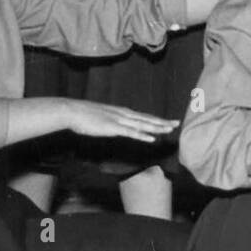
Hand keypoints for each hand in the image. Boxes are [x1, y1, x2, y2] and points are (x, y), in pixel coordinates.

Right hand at [64, 101, 178, 141]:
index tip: (168, 122)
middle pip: (147, 119)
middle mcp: (124, 115)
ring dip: (156, 128)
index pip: (144, 117)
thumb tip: (118, 127)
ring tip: (169, 130)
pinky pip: (130, 133)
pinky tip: (151, 139)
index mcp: (122, 112)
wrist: (73, 111)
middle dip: (162, 122)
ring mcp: (119, 121)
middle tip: (177, 123)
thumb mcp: (103, 118)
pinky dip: (142, 135)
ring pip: (142, 125)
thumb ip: (112, 122)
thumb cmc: (85, 116)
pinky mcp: (113, 128)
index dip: (157, 120)